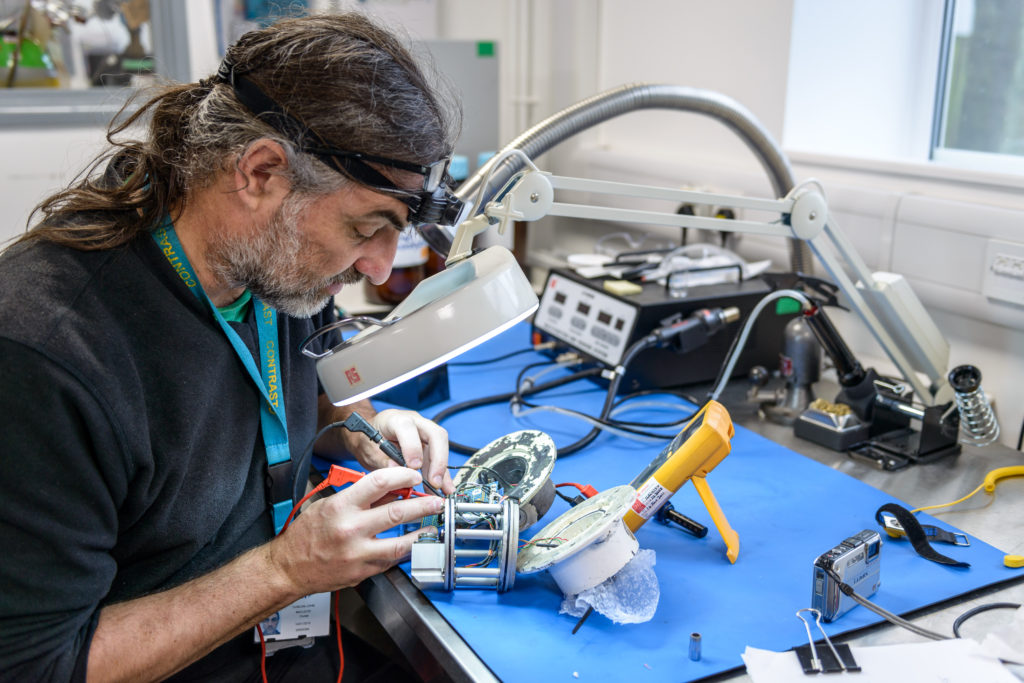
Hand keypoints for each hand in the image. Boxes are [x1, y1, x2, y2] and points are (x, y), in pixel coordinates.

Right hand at [268, 466, 444, 593]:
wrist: (289, 567)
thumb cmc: (307, 534)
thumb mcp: (330, 504)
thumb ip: (361, 498)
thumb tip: (392, 490)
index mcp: (341, 506)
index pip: (379, 482)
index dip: (402, 476)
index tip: (414, 475)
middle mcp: (351, 529)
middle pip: (396, 512)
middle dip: (422, 505)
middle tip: (436, 502)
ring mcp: (358, 553)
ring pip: (400, 542)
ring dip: (421, 533)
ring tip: (432, 526)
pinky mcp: (362, 572)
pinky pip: (391, 561)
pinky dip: (405, 552)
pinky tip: (413, 545)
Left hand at [342, 408, 451, 493]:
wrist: (368, 437)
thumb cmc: (368, 440)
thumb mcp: (369, 452)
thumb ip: (382, 461)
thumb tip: (396, 471)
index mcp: (395, 419)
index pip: (408, 428)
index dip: (413, 447)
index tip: (414, 467)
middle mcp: (414, 422)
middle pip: (435, 435)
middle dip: (437, 460)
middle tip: (434, 482)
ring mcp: (424, 432)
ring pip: (441, 447)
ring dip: (442, 471)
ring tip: (443, 491)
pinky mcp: (429, 443)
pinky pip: (438, 458)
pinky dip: (441, 474)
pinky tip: (444, 488)